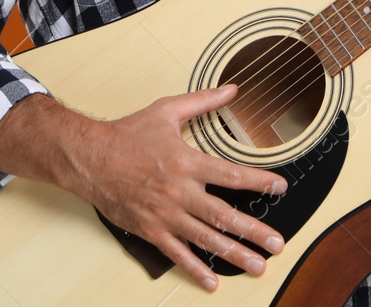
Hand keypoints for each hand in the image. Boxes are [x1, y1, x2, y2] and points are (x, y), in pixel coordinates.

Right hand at [65, 84, 286, 290]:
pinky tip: (213, 282)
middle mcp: (179, 192)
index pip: (231, 175)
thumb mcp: (167, 111)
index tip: (280, 187)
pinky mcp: (150, 230)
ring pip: (206, 239)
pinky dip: (195, 269)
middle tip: (278, 243)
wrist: (90, 158)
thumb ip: (203, 101)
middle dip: (254, 231)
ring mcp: (165, 214)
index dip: (259, 182)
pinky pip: (176, 253)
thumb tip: (231, 90)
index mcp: (186, 162)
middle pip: (224, 215)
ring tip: (257, 265)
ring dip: (234, 254)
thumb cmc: (127, 134)